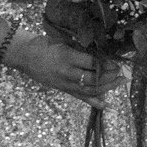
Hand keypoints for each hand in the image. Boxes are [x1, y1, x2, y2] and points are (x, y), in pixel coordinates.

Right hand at [7, 32, 121, 107]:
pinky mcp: (62, 89)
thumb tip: (104, 53)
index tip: (117, 61)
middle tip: (121, 71)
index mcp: (67, 57)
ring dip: (107, 87)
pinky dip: (94, 101)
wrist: (25, 55)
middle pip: (93, 78)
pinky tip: (106, 104)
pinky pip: (80, 97)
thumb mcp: (64, 42)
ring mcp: (64, 83)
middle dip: (110, 76)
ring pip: (90, 89)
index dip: (107, 64)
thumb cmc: (46, 44)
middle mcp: (66, 72)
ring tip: (120, 82)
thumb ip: (82, 49)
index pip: (92, 63)